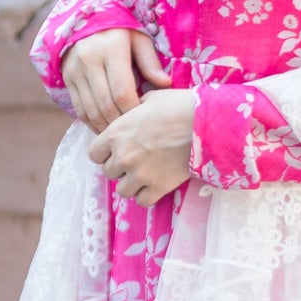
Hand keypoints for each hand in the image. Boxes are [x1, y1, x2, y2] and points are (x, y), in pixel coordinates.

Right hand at [61, 26, 170, 132]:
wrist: (83, 21)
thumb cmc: (119, 32)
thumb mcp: (138, 39)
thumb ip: (150, 61)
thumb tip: (165, 84)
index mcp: (111, 49)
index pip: (122, 91)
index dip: (133, 110)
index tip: (143, 119)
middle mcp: (89, 60)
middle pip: (106, 104)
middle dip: (121, 122)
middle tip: (133, 132)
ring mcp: (75, 71)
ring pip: (90, 110)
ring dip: (106, 127)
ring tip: (120, 134)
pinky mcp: (67, 79)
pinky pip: (79, 109)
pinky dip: (92, 123)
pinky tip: (105, 129)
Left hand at [88, 89, 196, 208]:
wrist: (207, 124)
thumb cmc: (179, 106)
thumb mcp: (150, 99)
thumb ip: (133, 109)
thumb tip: (132, 112)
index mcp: (116, 133)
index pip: (93, 153)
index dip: (104, 153)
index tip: (116, 150)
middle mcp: (123, 156)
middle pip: (108, 172)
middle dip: (119, 168)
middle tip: (135, 160)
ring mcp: (140, 174)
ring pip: (122, 191)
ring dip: (131, 184)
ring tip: (144, 175)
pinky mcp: (158, 187)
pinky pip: (142, 201)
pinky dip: (146, 195)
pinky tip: (155, 185)